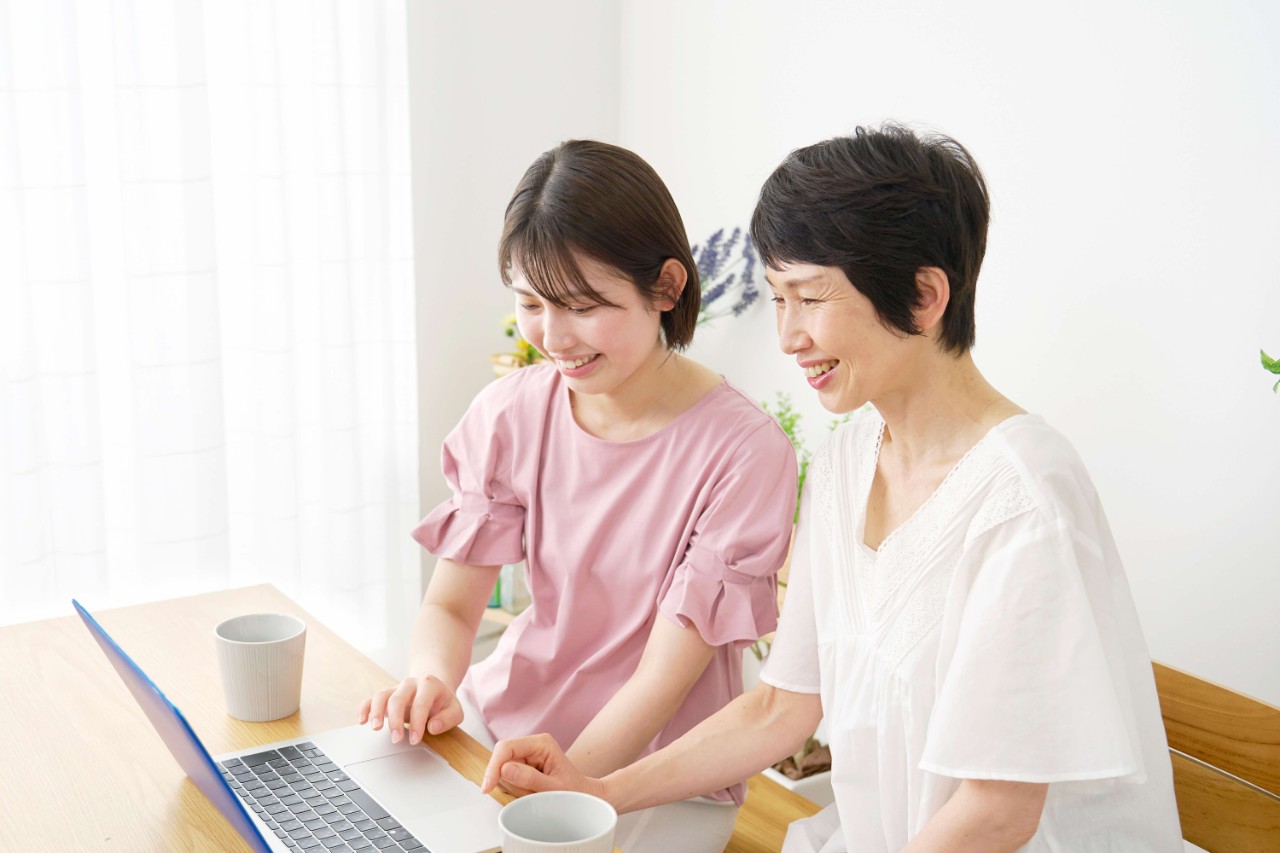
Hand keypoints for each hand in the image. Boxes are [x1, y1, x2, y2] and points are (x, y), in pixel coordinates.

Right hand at [357, 676, 462, 744]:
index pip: (421, 703)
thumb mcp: (455, 710)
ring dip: (376, 712)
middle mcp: (410, 684)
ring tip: (375, 728)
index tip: (415, 740)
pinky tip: (362, 720)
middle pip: (398, 699)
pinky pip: (371, 698)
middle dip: (395, 720)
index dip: (417, 723)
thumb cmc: (442, 702)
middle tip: (396, 739)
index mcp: (429, 685)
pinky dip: (364, 708)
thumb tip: (433, 727)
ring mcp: (396, 688)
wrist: (433, 687)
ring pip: (381, 695)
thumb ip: (448, 718)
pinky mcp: (386, 695)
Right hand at [481, 734, 606, 800]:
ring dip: (512, 785)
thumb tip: (505, 769)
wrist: (584, 796)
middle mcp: (533, 745)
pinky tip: (529, 792)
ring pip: (503, 768)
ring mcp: (527, 754)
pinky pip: (508, 776)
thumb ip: (530, 779)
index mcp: (542, 743)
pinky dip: (514, 787)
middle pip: (501, 756)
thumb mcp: (554, 789)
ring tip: (532, 793)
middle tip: (522, 794)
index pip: (506, 748)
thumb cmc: (574, 792)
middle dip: (504, 778)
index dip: (494, 766)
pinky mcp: (524, 764)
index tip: (488, 787)